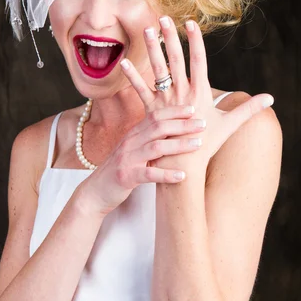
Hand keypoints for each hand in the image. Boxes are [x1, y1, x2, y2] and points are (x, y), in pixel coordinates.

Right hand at [83, 104, 207, 216]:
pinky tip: (182, 176)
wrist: (96, 191)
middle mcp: (130, 143)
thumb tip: (172, 131)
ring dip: (179, 145)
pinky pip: (148, 174)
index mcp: (133, 134)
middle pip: (158, 127)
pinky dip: (166, 174)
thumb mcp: (133, 150)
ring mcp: (127, 159)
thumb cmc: (120, 170)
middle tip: (203, 124)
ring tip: (199, 145)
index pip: (155, 116)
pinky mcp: (126, 177)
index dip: (174, 111)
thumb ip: (149, 140)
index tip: (194, 109)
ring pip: (156, 147)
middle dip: (182, 124)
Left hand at [118, 17, 274, 175]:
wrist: (183, 164)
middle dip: (170, 36)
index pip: (198, 60)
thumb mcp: (230, 124)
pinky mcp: (151, 110)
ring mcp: (164, 100)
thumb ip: (248, 109)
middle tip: (163, 17)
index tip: (190, 22)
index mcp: (200, 92)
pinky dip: (132, 76)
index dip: (195, 40)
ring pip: (157, 69)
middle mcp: (181, 92)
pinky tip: (123, 62)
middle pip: (175, 59)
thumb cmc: (207, 144)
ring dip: (152, 48)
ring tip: (147, 29)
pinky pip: (139, 90)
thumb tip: (270, 99)